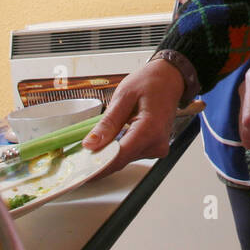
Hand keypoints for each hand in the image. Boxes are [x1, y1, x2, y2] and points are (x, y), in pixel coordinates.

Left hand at [83, 58, 185, 174]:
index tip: (80, 171)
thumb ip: (108, 122)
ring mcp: (157, 148)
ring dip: (109, 152)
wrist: (170, 78)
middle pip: (121, 160)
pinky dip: (119, 148)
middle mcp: (157, 143)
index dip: (97, 166)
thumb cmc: (151, 82)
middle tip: (80, 152)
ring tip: (99, 137)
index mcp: (150, 129)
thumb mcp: (124, 96)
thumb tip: (91, 144)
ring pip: (125, 158)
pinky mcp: (155, 148)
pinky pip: (131, 154)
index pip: (119, 157)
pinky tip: (113, 137)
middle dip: (99, 158)